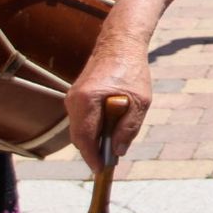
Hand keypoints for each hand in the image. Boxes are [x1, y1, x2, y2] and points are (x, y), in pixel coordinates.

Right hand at [64, 40, 153, 174]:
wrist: (120, 43)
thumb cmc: (132, 70)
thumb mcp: (140, 102)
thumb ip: (128, 128)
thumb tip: (118, 151)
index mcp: (87, 100)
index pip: (85, 139)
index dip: (93, 157)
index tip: (102, 169)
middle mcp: (74, 100)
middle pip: (79, 137)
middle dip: (93, 151)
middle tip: (110, 160)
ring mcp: (72, 97)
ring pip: (79, 129)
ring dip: (94, 139)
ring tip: (113, 143)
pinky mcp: (76, 96)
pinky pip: (81, 119)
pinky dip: (92, 127)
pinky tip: (109, 128)